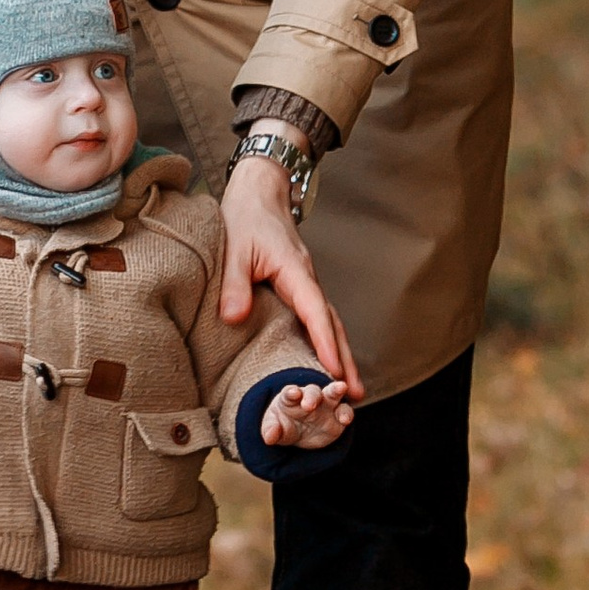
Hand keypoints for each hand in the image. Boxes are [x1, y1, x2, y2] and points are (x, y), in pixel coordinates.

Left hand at [218, 147, 361, 394]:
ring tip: (350, 391)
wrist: (258, 193)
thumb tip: (234, 319)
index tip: (333, 370)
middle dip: (344, 360)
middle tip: (354, 396)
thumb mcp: (235, 247)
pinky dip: (327, 342)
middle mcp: (307, 280)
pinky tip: (327, 364)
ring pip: (329, 323)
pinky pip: (318, 319)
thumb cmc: (247, 217)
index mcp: (295, 270)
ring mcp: (305, 284)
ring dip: (340, 355)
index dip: (324, 341)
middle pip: (332, 324)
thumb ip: (234, 283)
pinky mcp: (298, 287)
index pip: (315, 310)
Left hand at [261, 377, 353, 450]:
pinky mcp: (337, 417)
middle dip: (312, 396)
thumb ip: (271, 430)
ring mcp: (325, 405)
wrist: (299, 434)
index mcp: (290, 398)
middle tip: (309, 405)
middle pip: (312, 391)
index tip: (293, 393)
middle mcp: (309, 397)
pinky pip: (344, 411)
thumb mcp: (273, 429)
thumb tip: (269, 437)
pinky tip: (345, 419)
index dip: (291, 392)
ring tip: (342, 387)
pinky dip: (346, 413)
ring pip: (333, 393)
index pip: (290, 393)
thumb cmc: (283, 425)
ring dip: (336, 389)